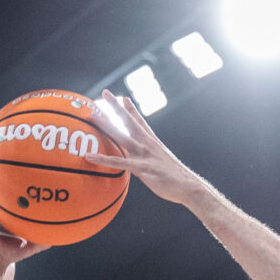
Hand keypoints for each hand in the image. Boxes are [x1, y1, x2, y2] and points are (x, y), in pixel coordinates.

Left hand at [81, 93, 210, 204]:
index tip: (123, 98)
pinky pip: (118, 162)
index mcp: (153, 143)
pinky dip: (103, 159)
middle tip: (106, 93)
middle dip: (116, 107)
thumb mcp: (164, 165)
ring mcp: (144, 154)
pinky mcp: (141, 168)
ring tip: (92, 115)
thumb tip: (148, 164)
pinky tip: (89, 156)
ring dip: (106, 125)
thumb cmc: (177, 179)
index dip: (131, 110)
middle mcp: (147, 144)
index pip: (140, 122)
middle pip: (129, 121)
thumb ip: (153, 160)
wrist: (189, 186)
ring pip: (121, 136)